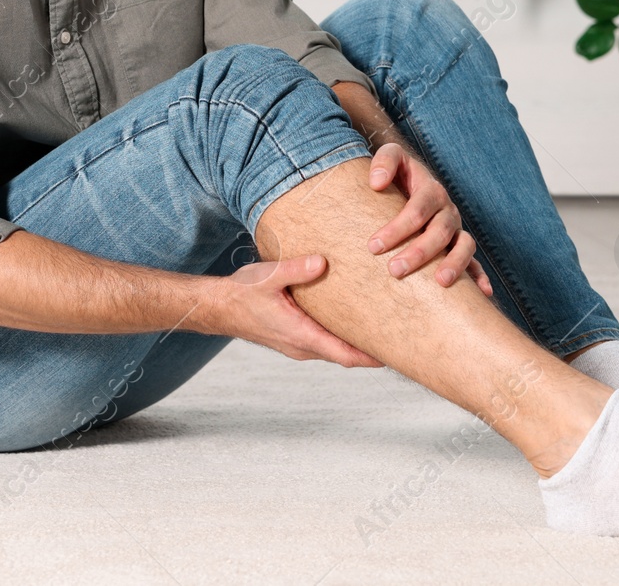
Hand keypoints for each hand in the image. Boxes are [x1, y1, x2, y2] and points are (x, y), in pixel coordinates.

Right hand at [212, 255, 381, 367]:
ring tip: (384, 327)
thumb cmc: (242, 293)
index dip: (371, 357)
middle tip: (400, 338)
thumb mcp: (268, 276)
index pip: (344, 354)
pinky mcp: (295, 337)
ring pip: (336, 349)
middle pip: (345, 355)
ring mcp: (298, 344)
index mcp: (301, 335)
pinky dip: (343, 336)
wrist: (218, 306)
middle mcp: (302, 346)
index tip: (395, 354)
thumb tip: (323, 262)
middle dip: (371, 350)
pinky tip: (354, 319)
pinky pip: (325, 342)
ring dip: (357, 343)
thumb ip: (296, 269)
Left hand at [364, 142, 493, 296]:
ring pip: (464, 246)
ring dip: (455, 264)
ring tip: (440, 283)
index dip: (397, 228)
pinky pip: (475, 263)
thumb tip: (377, 183)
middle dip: (419, 252)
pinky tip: (484, 294)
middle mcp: (448, 211)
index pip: (417, 210)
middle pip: (440, 231)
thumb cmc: (398, 174)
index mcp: (431, 191)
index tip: (374, 246)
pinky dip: (480, 277)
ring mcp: (457, 230)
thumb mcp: (392, 157)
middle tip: (394, 270)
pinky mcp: (460, 247)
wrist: (413, 181)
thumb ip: (384, 162)